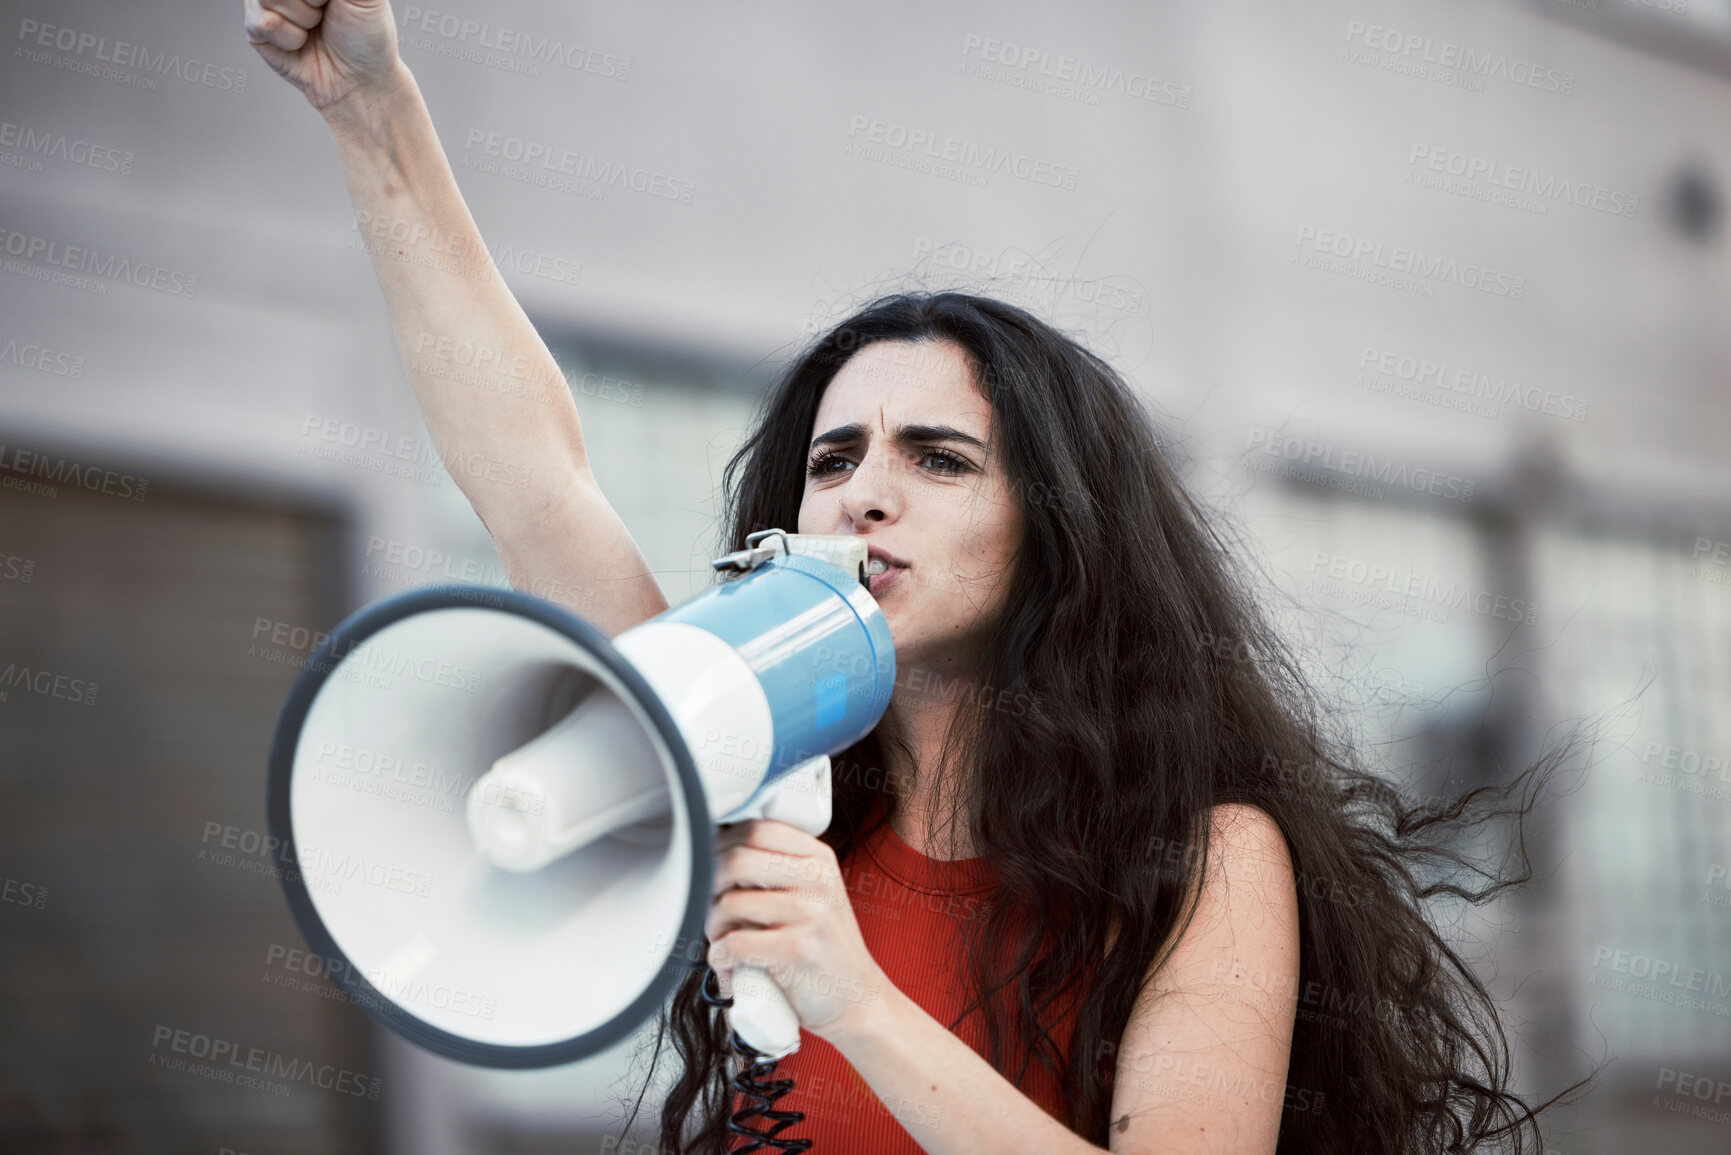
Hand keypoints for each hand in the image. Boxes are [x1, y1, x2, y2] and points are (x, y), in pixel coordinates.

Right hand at [243, 0, 402, 112]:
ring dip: (303, 17)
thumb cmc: (366, 35)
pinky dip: (290, 37)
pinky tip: (301, 43)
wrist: (359, 80)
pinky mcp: (255, 27)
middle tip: (326, 10)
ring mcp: (266, 0)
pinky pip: (263, 22)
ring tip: (316, 26)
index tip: (330, 2)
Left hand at [706, 819, 889, 1042]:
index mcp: (818, 858)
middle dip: (708, 888)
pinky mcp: (799, 950)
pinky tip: (730, 965)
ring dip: (712, 928)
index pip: (756, 828)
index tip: (711, 867)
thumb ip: (776, 870)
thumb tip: (713, 851)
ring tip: (723, 942)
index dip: (722, 845)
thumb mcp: (813, 894)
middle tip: (713, 912)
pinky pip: (735, 944)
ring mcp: (812, 913)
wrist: (858, 999)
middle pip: (736, 860)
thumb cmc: (822, 947)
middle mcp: (818, 879)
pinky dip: (720, 957)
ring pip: (729, 904)